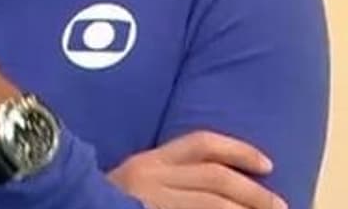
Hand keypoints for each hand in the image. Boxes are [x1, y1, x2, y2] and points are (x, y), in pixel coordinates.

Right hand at [107, 131, 285, 208]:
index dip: (238, 150)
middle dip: (253, 192)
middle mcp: (150, 178)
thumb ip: (163, 180)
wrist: (65, 203)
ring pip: (211, 204)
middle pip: (215, 178)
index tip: (267, 164)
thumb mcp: (129, 184)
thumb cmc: (97, 199)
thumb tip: (211, 186)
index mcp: (147, 162)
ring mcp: (151, 201)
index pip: (200, 144)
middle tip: (281, 205)